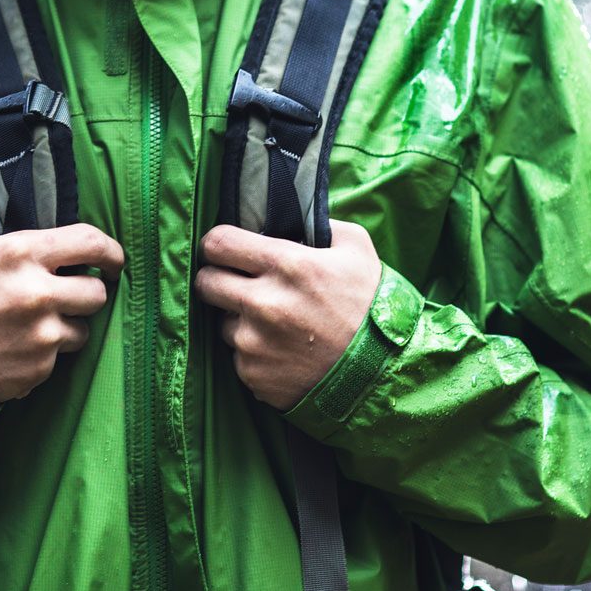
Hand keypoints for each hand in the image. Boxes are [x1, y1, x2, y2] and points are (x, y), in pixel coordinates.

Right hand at [0, 224, 124, 403]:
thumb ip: (11, 243)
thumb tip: (42, 240)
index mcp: (21, 253)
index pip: (91, 243)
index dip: (111, 252)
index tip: (114, 262)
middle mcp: (37, 292)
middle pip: (97, 292)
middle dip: (87, 294)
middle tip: (68, 297)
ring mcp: (40, 334)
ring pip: (82, 330)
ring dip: (65, 328)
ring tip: (30, 328)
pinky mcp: (37, 369)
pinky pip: (57, 359)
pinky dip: (42, 355)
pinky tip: (13, 349)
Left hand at [194, 220, 381, 410]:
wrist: (384, 374)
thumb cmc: (370, 306)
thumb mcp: (356, 249)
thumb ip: (318, 224)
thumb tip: (289, 215)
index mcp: (287, 265)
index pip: (218, 243)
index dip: (216, 244)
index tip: (223, 249)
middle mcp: (263, 303)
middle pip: (205, 282)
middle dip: (217, 279)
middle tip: (236, 283)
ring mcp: (255, 343)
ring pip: (222, 322)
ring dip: (239, 320)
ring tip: (274, 324)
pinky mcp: (253, 375)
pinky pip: (238, 356)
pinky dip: (253, 353)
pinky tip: (282, 352)